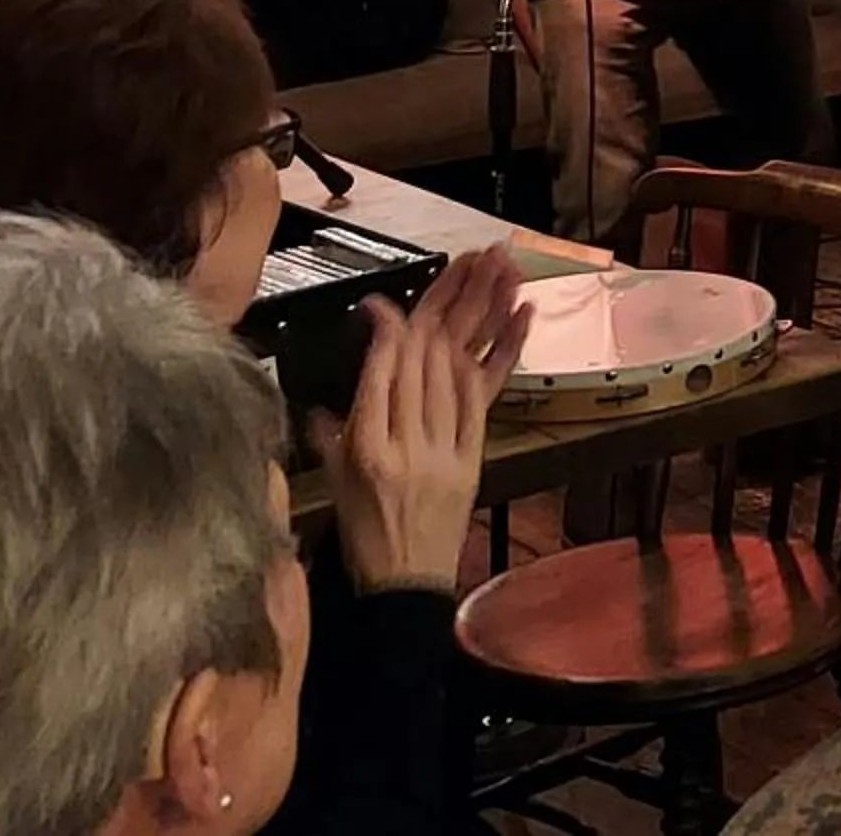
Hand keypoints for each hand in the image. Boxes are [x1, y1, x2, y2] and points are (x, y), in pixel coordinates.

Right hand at [313, 245, 529, 595]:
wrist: (405, 584)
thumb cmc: (363, 535)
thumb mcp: (332, 483)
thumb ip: (327, 436)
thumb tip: (319, 402)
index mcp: (366, 447)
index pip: (380, 372)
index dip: (387, 328)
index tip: (385, 300)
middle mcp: (410, 442)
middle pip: (430, 357)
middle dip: (451, 298)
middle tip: (471, 254)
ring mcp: (448, 446)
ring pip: (464, 365)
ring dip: (485, 309)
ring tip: (501, 266)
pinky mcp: (476, 453)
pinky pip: (492, 394)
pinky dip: (508, 351)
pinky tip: (521, 314)